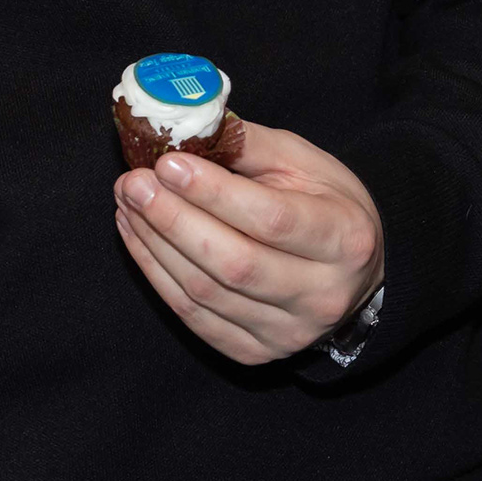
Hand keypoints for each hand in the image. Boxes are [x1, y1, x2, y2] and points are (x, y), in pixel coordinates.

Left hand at [112, 123, 383, 363]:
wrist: (353, 275)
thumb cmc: (324, 207)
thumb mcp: (305, 163)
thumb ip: (248, 145)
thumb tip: (186, 128)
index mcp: (344, 239)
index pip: (271, 219)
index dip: (213, 193)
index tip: (167, 163)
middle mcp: (322, 295)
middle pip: (233, 263)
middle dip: (173, 220)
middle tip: (134, 183)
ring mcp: (287, 332)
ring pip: (205, 292)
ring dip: (154, 244)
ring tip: (128, 202)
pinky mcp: (253, 352)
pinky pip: (193, 316)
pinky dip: (156, 273)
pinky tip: (137, 235)